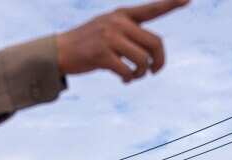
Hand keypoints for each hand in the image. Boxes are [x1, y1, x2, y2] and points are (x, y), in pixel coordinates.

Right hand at [56, 0, 187, 81]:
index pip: (152, 9)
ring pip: (143, 60)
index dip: (171, 3)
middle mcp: (118, 23)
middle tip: (155, 71)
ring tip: (135, 76)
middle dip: (160, 60)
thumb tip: (153, 54)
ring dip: (143, 73)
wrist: (59, 51)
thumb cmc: (88, 43)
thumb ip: (129, 32)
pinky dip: (130, 78)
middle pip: (155, 43)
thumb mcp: (108, 28)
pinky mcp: (102, 54)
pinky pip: (128, 71)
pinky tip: (125, 79)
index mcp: (122, 14)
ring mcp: (110, 38)